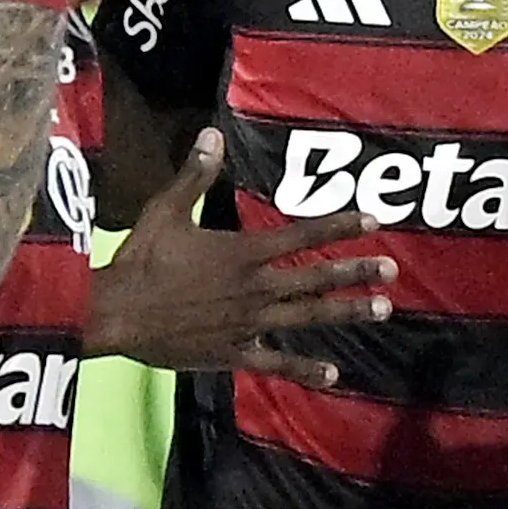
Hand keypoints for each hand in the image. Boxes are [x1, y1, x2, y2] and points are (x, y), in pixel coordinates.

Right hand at [84, 128, 396, 382]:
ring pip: (308, 317)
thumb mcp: (166, 211)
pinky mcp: (235, 352)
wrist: (115, 312)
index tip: (372, 220)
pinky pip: (276, 364)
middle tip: (392, 270)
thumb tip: (210, 134)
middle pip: (316, 278)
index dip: (339, 226)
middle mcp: (256, 288)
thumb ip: (194, 175)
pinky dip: (305, 369)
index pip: (302, 235)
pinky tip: (333, 375)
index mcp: (244, 253)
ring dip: (346, 312)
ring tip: (382, 309)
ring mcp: (249, 323)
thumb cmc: (140, 260)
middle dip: (356, 272)